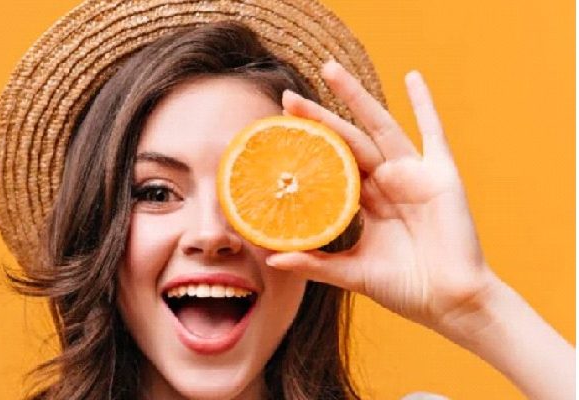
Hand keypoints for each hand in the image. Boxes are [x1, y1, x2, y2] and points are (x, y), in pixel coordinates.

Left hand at [268, 60, 498, 330]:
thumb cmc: (404, 288)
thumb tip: (272, 260)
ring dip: (356, 97)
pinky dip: (425, 105)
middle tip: (287, 97)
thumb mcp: (352, 273)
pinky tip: (412, 77)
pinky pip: (433, 133)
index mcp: (365, 201)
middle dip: (318, 117)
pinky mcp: (441, 174)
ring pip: (378, 127)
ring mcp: (412, 174)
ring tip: (330, 70)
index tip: (275, 129)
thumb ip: (314, 263)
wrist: (450, 302)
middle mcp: (386, 181)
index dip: (306, 146)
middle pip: (346, 139)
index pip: (330, 164)